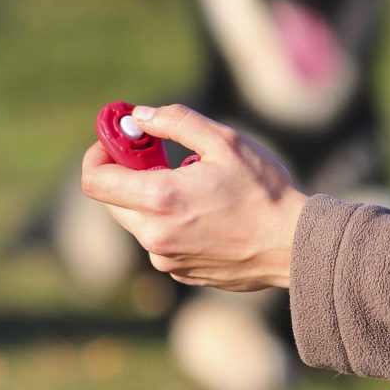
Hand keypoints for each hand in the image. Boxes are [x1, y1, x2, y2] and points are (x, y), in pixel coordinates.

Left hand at [80, 104, 306, 290]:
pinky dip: (170, 222)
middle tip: (157, 154)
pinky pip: (160, 240)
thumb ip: (175, 121)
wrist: (295, 247)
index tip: (117, 141)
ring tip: (196, 185)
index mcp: (159, 199)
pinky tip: (208, 213)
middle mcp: (154, 235)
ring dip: (151, 198)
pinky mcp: (180, 273)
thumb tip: (140, 117)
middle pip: (112, 201)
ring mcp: (166, 259)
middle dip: (127, 173)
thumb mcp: (224, 141)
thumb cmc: (264, 192)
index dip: (98, 155)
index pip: (95, 181)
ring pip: (138, 220)